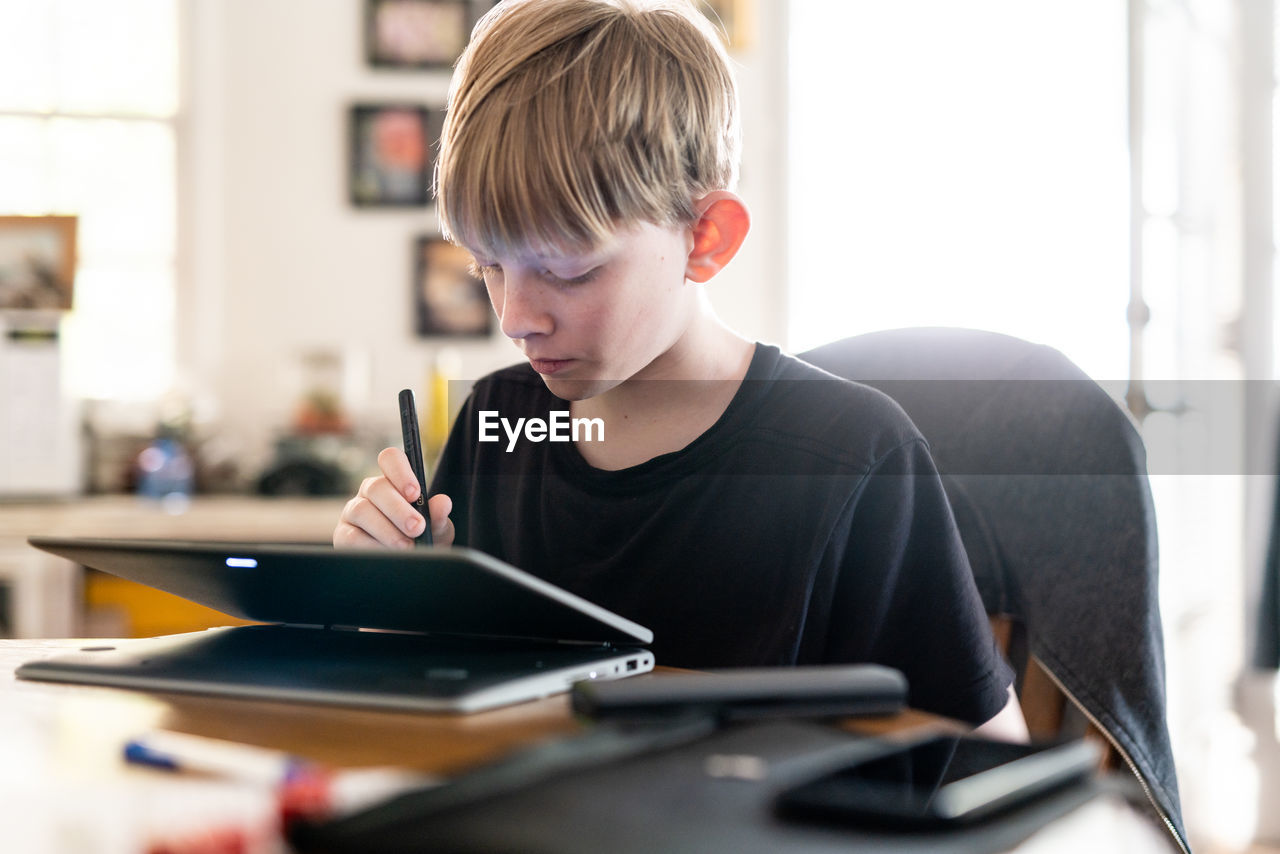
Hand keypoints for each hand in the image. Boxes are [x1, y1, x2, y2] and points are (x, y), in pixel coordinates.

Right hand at [333, 447, 454, 547]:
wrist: (410, 568)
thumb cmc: (423, 540)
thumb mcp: (436, 528)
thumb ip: (438, 515)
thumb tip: (443, 503)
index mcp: (394, 481)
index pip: (390, 459)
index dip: (401, 472)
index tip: (415, 493)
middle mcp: (370, 492)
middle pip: (377, 487)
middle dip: (398, 509)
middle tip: (417, 528)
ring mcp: (353, 511)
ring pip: (362, 510)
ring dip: (386, 530)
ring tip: (406, 546)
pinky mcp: (343, 534)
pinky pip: (351, 536)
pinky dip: (371, 546)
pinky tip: (386, 555)